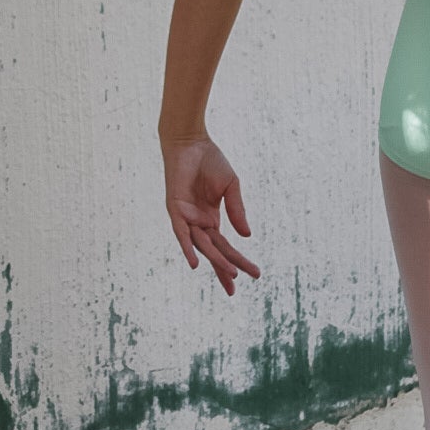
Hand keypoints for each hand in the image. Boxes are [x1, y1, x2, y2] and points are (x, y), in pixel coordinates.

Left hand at [162, 135, 260, 295]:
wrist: (190, 141)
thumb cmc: (209, 161)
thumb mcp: (231, 187)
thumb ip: (237, 211)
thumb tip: (246, 236)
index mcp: (211, 218)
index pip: (226, 246)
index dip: (238, 261)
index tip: (254, 275)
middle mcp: (198, 222)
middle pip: (214, 251)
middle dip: (227, 269)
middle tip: (237, 288)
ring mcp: (186, 217)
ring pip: (202, 245)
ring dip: (215, 261)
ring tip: (231, 275)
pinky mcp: (175, 209)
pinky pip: (181, 233)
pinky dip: (187, 248)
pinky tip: (195, 264)